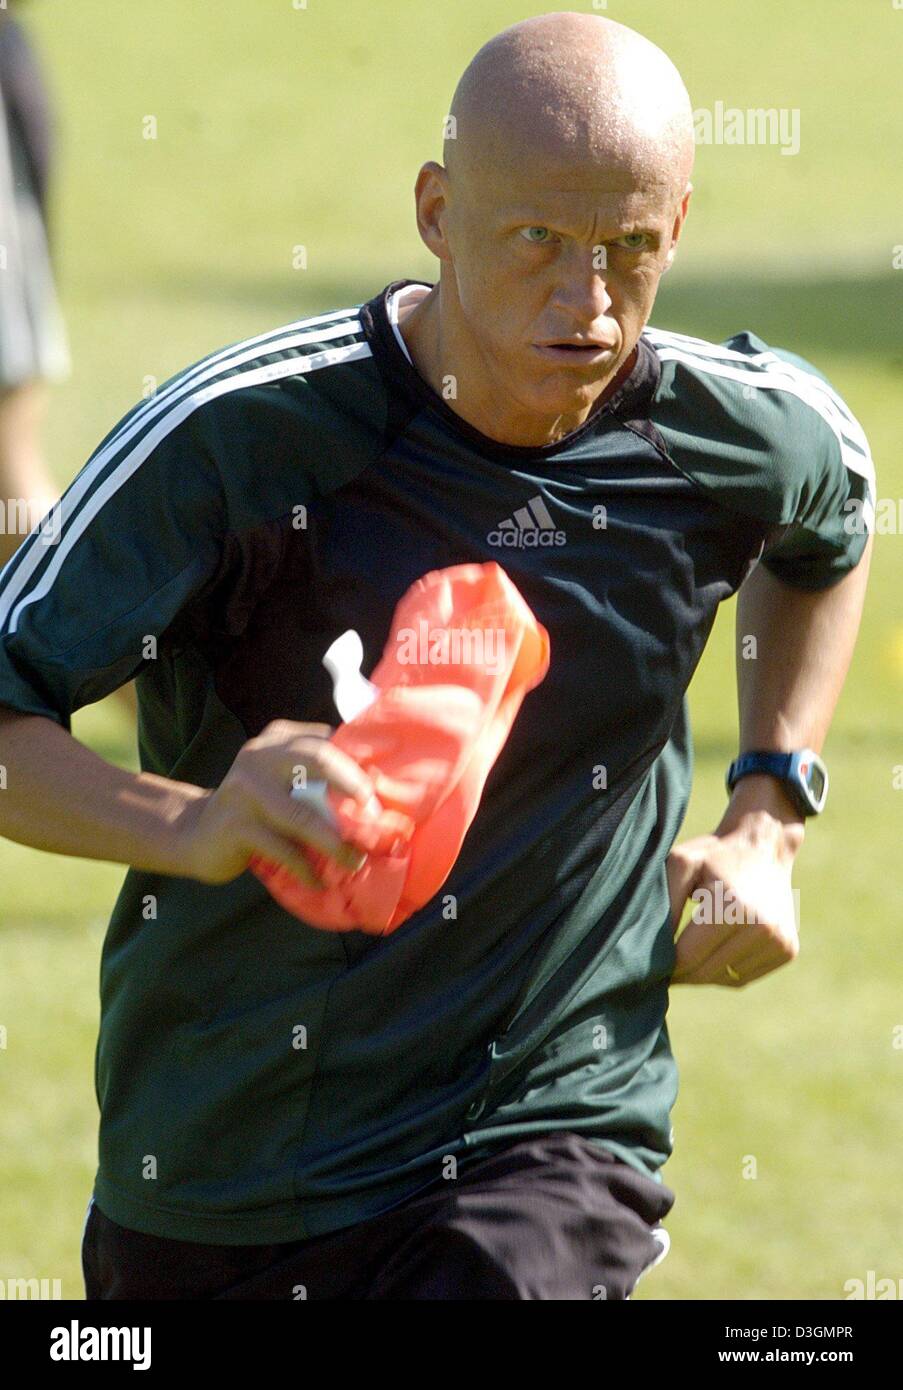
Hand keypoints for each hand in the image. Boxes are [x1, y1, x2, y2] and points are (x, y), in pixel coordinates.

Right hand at [177, 720, 374, 886]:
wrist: (196, 834)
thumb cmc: (256, 810)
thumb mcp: (282, 782)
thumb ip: (316, 777)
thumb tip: (378, 791)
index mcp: (277, 740)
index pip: (325, 741)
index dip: (357, 764)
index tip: (382, 790)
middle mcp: (259, 756)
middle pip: (317, 760)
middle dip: (353, 785)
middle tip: (376, 816)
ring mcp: (244, 790)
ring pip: (302, 814)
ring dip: (335, 842)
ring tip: (355, 860)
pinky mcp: (236, 825)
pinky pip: (282, 848)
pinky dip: (305, 867)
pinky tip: (318, 880)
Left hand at [666, 778, 804, 987]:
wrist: (764, 845)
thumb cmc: (715, 854)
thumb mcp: (682, 864)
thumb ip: (665, 903)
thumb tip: (651, 949)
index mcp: (733, 906)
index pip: (688, 956)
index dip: (664, 966)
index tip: (648, 966)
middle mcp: (762, 927)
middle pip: (706, 972)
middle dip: (681, 974)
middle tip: (662, 969)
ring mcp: (779, 941)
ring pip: (726, 979)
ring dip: (702, 975)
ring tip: (688, 957)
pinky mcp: (788, 950)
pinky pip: (745, 978)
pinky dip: (725, 973)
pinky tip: (714, 953)